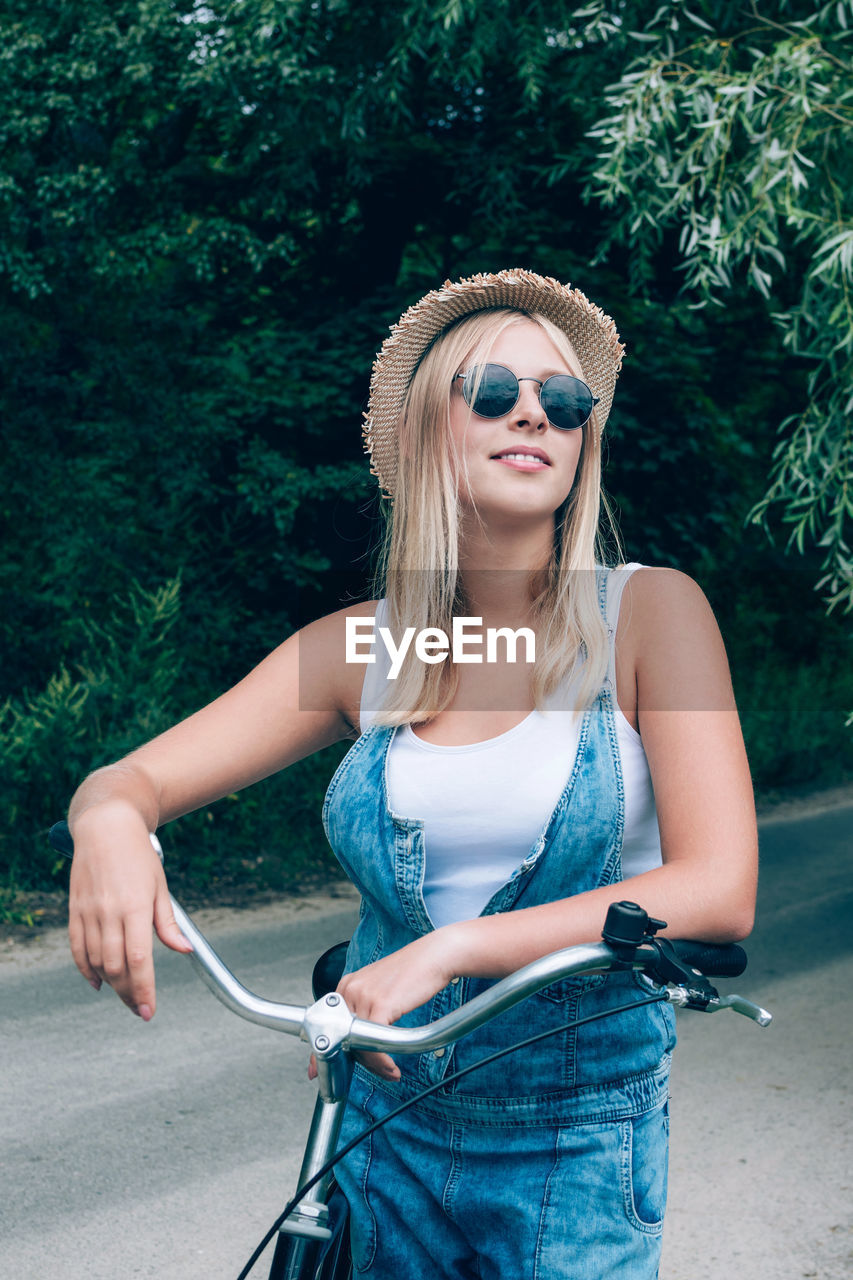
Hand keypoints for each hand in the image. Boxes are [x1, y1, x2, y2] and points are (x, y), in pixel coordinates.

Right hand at [68, 804, 191, 1019]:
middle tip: (140, 1008)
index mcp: (136, 907)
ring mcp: (89, 912)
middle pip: (116, 967)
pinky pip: (77, 948)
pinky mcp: (75, 910)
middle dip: (128, 994)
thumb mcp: (161, 887)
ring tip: (124, 994)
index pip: (140, 960)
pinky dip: (85, 970)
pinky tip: (97, 983)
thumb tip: (185, 950)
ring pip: (96, 962)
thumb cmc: (139, 856)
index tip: (149, 1010)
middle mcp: (110, 912)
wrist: (106, 827)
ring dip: (110, 985)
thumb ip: (169, 924)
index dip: (144, 990)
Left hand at [331, 929, 462, 1081]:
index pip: (331, 1026)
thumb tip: (356, 1038)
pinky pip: (372, 1044)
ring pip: (358, 1045)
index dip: (331, 1052)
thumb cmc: (413, 973)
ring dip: (375, 1065)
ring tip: (390, 1072)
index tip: (330, 1069)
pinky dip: (381, 1061)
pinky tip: (392, 1067)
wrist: (434, 956)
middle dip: (361, 1061)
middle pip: (344, 1038)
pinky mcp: (379, 1004)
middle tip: (380, 1071)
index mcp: (346, 985)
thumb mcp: (379, 988)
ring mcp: (363, 996)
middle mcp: (350, 989)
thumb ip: (364, 1008)